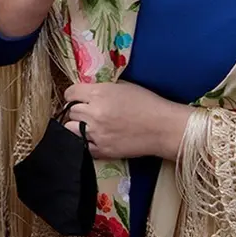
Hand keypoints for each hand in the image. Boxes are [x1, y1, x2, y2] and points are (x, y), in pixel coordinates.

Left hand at [64, 82, 192, 160]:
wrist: (165, 128)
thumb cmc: (148, 103)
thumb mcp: (122, 86)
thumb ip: (100, 88)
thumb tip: (85, 91)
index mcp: (99, 94)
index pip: (70, 93)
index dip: (73, 95)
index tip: (77, 98)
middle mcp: (94, 113)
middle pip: (71, 111)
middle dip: (77, 110)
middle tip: (87, 112)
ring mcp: (97, 133)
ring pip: (70, 128)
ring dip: (76, 126)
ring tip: (88, 126)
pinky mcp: (103, 150)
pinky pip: (81, 146)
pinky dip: (84, 142)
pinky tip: (92, 138)